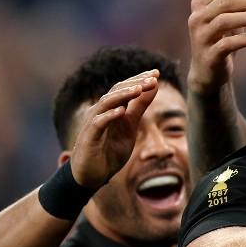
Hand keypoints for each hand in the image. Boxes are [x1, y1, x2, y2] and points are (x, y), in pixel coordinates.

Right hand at [70, 71, 159, 187]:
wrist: (93, 174)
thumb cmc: (110, 150)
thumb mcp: (130, 126)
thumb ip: (139, 107)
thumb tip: (153, 86)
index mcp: (111, 108)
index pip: (125, 88)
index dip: (139, 79)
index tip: (156, 72)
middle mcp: (100, 111)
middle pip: (116, 91)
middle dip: (134, 84)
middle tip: (152, 78)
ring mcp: (93, 123)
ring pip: (106, 103)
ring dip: (122, 95)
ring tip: (138, 89)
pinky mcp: (89, 137)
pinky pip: (98, 123)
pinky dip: (109, 116)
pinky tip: (121, 111)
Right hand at [188, 0, 245, 93]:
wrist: (208, 71)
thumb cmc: (221, 38)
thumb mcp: (228, 14)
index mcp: (200, 2)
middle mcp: (196, 17)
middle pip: (226, 2)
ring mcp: (200, 37)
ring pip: (225, 21)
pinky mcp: (208, 55)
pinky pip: (227, 44)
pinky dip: (245, 39)